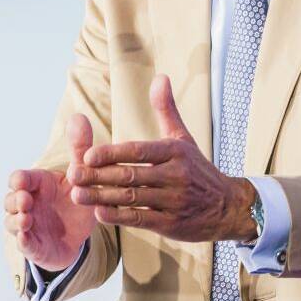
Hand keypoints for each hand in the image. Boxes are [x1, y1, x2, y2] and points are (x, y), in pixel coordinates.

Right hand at [4, 113, 96, 270]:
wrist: (81, 235)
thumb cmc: (77, 200)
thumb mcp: (82, 175)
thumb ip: (80, 148)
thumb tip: (79, 116)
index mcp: (37, 185)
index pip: (19, 179)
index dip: (18, 180)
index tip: (23, 182)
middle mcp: (28, 204)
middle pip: (9, 200)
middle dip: (15, 200)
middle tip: (25, 200)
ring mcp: (28, 226)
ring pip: (11, 222)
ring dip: (16, 220)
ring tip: (27, 218)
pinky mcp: (33, 245)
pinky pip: (22, 244)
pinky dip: (22, 240)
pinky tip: (26, 236)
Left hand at [67, 74, 257, 242]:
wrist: (227, 207)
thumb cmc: (198, 170)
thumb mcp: (184, 138)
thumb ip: (166, 109)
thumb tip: (160, 77)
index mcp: (175, 152)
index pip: (138, 151)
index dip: (111, 154)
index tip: (87, 155)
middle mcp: (175, 175)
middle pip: (130, 175)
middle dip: (98, 176)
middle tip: (73, 175)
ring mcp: (173, 201)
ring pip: (131, 198)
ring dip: (102, 197)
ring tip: (78, 195)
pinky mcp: (171, 223)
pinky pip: (140, 219)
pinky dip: (118, 217)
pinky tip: (99, 213)